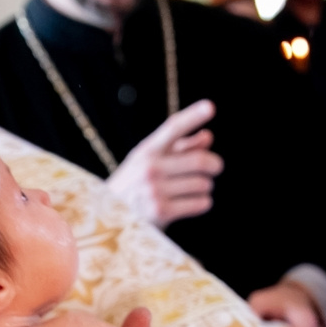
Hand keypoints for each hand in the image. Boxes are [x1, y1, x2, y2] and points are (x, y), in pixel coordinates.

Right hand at [106, 100, 220, 226]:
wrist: (110, 219)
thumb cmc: (135, 185)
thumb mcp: (150, 162)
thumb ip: (180, 147)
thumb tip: (207, 137)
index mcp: (147, 150)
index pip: (172, 128)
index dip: (192, 116)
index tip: (210, 107)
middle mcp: (149, 168)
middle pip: (199, 160)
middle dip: (214, 164)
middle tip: (215, 167)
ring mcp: (154, 190)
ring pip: (203, 184)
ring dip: (206, 187)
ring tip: (196, 189)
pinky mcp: (161, 212)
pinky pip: (200, 203)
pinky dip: (203, 203)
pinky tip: (193, 203)